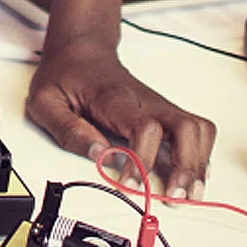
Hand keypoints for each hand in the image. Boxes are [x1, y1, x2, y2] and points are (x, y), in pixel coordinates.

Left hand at [27, 32, 215, 198]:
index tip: (130, 182)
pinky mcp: (166, 112)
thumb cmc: (64, 75)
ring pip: (199, 130)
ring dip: (200, 164)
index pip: (144, 126)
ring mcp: (159, 105)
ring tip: (190, 193)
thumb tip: (98, 155)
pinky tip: (191, 177)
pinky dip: (201, 156)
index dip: (143, 159)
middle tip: (176, 197)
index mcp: (114, 98)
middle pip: (187, 128)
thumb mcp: (45, 100)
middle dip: (188, 167)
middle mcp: (145, 100)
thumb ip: (67, 129)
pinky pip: (197, 132)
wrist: (81, 50)